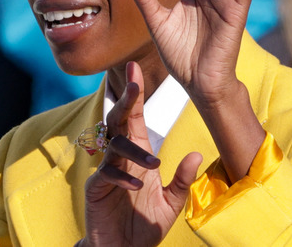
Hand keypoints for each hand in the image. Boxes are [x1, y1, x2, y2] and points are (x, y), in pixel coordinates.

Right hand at [81, 62, 201, 246]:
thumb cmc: (144, 225)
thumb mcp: (172, 203)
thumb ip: (182, 179)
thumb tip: (195, 154)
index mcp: (137, 155)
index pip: (134, 118)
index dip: (135, 93)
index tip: (135, 67)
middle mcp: (120, 158)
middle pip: (118, 121)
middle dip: (125, 100)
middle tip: (133, 82)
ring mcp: (106, 171)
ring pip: (114, 146)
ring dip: (134, 151)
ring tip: (153, 164)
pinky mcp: (96, 189)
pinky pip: (106, 174)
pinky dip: (122, 178)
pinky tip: (137, 186)